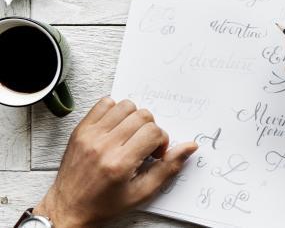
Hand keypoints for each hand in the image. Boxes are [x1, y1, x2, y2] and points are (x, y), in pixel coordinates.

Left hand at [34, 98, 197, 227]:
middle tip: (144, 145)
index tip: (155, 152)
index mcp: (119, 163)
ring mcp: (90, 135)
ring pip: (126, 106)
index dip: (161, 141)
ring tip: (130, 136)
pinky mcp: (80, 130)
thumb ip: (168, 168)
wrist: (67, 208)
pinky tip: (116, 128)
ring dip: (134, 119)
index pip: (153, 132)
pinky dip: (115, 111)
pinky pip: (104, 104)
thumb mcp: (141, 193)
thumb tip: (189, 147)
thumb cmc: (102, 204)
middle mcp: (103, 146)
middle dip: (150, 129)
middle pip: (143, 116)